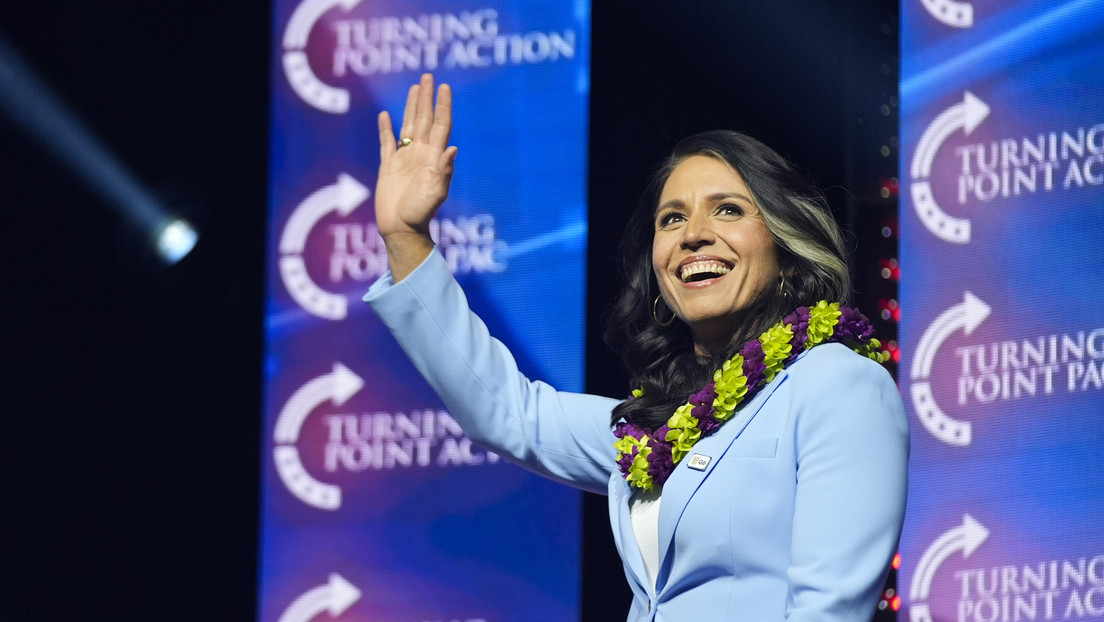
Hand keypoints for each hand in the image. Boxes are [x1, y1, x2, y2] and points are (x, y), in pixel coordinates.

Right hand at [375, 73, 457, 239]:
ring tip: (415, 88)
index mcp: (433, 157)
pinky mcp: (389, 166)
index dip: (443, 106)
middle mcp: (421, 154)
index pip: (441, 125)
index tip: (444, 87)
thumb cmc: (420, 213)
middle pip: (425, 119)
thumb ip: (443, 171)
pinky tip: (385, 115)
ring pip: (408, 125)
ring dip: (412, 106)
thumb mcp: (435, 193)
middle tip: (428, 77)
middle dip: (427, 98)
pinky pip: (387, 142)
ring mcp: (405, 158)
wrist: (401, 228)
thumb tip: (453, 149)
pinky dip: (386, 128)